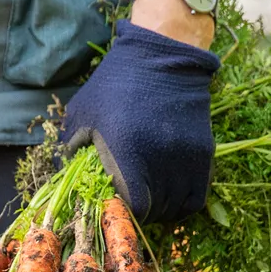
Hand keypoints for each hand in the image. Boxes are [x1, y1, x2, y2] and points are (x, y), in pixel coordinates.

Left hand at [63, 20, 218, 223]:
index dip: (125, 212)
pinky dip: (182, 206)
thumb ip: (70, 151)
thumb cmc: (114, 86)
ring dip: (160, 211)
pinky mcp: (204, 153)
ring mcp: (186, 157)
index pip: (135, 208)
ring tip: (148, 201)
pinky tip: (169, 198)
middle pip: (155, 211)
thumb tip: (66, 184)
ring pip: (176, 208)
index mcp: (127, 151)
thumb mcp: (82, 114)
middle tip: (129, 204)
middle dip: (141, 215)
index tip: (116, 205)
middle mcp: (161, 158)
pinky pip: (197, 199)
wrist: (161, 56)